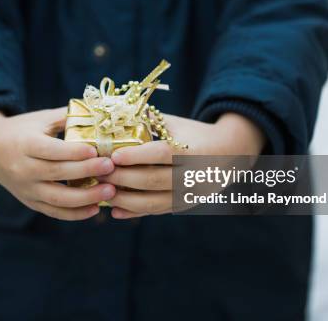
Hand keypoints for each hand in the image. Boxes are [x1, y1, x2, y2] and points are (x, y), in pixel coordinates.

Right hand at [0, 107, 115, 220]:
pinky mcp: (30, 202)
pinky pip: (54, 212)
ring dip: (85, 198)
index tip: (96, 151)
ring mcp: (26, 188)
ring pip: (57, 198)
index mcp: (25, 145)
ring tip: (110, 191)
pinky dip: (75, 214)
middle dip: (86, 171)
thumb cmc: (22, 130)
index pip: (51, 151)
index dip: (74, 152)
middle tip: (111, 167)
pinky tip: (96, 208)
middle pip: (57, 173)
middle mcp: (23, 169)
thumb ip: (66, 117)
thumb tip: (98, 113)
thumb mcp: (40, 119)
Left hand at [98, 112, 265, 218]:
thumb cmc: (195, 134)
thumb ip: (149, 122)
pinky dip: (134, 212)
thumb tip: (114, 115)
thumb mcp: (176, 125)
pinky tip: (115, 210)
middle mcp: (192, 175)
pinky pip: (156, 211)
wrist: (229, 155)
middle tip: (98, 172)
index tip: (113, 155)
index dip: (136, 156)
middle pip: (153, 180)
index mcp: (192, 150)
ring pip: (153, 202)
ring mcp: (188, 194)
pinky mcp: (183, 206)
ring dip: (124, 199)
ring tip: (102, 191)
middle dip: (122, 178)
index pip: (161, 154)